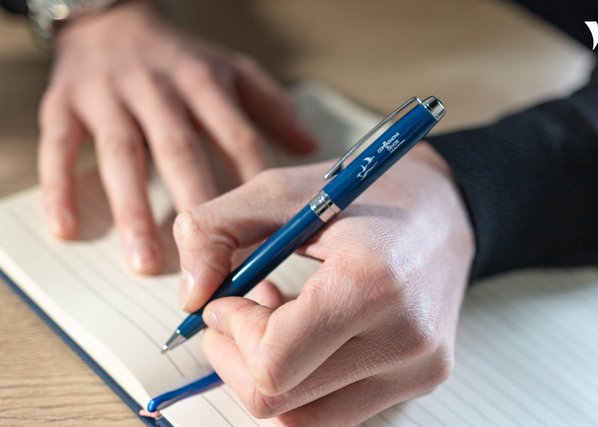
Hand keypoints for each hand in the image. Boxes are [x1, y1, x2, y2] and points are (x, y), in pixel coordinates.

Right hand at [37, 0, 314, 273]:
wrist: (110, 20)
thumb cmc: (178, 58)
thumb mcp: (230, 69)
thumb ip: (270, 105)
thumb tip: (309, 146)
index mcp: (204, 83)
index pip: (236, 136)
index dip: (252, 184)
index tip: (267, 232)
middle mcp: (158, 89)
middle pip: (180, 150)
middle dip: (193, 203)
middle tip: (208, 259)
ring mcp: (109, 96)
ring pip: (122, 154)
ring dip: (132, 209)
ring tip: (145, 262)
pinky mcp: (64, 103)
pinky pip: (60, 147)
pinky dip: (59, 187)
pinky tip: (66, 229)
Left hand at [174, 144, 473, 425]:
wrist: (446, 208)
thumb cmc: (366, 192)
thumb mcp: (279, 190)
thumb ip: (214, 231)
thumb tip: (187, 299)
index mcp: (370, 283)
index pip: (272, 363)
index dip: (230, 335)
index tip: (225, 299)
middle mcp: (403, 338)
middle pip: (280, 402)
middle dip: (237, 359)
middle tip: (233, 315)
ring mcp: (418, 367)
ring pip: (303, 418)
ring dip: (268, 376)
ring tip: (271, 322)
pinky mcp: (421, 378)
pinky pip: (335, 410)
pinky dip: (302, 383)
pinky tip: (302, 336)